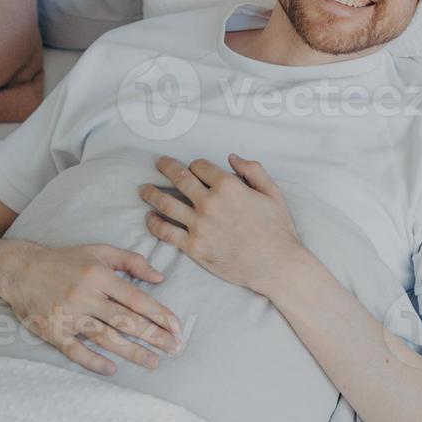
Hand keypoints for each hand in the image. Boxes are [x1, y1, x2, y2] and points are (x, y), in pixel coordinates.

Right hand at [0, 243, 180, 375]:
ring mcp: (68, 315)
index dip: (159, 314)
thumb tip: (160, 277)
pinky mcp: (52, 330)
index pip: (136, 298)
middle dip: (154, 336)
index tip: (177, 327)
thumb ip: (131, 261)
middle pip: (125, 320)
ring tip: (153, 362)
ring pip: (105, 336)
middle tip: (175, 349)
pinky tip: (111, 369)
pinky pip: (74, 349)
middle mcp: (85, 296)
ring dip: (131, 352)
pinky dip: (92, 361)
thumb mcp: (99, 251)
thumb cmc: (65, 260)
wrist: (18, 269)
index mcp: (99, 275)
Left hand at [140, 155, 306, 295]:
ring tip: (143, 189)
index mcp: (228, 186)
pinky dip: (153, 224)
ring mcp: (199, 225)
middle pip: (179, 178)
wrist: (276, 264)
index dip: (195, 165)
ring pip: (165, 203)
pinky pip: (166, 232)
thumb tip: (231, 158)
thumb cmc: (277, 229)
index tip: (192, 168)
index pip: (199, 166)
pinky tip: (149, 218)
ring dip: (151, 193)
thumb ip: (253, 170)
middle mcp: (210, 202)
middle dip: (166, 167)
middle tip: (158, 164)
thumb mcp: (272, 192)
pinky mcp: (194, 246)